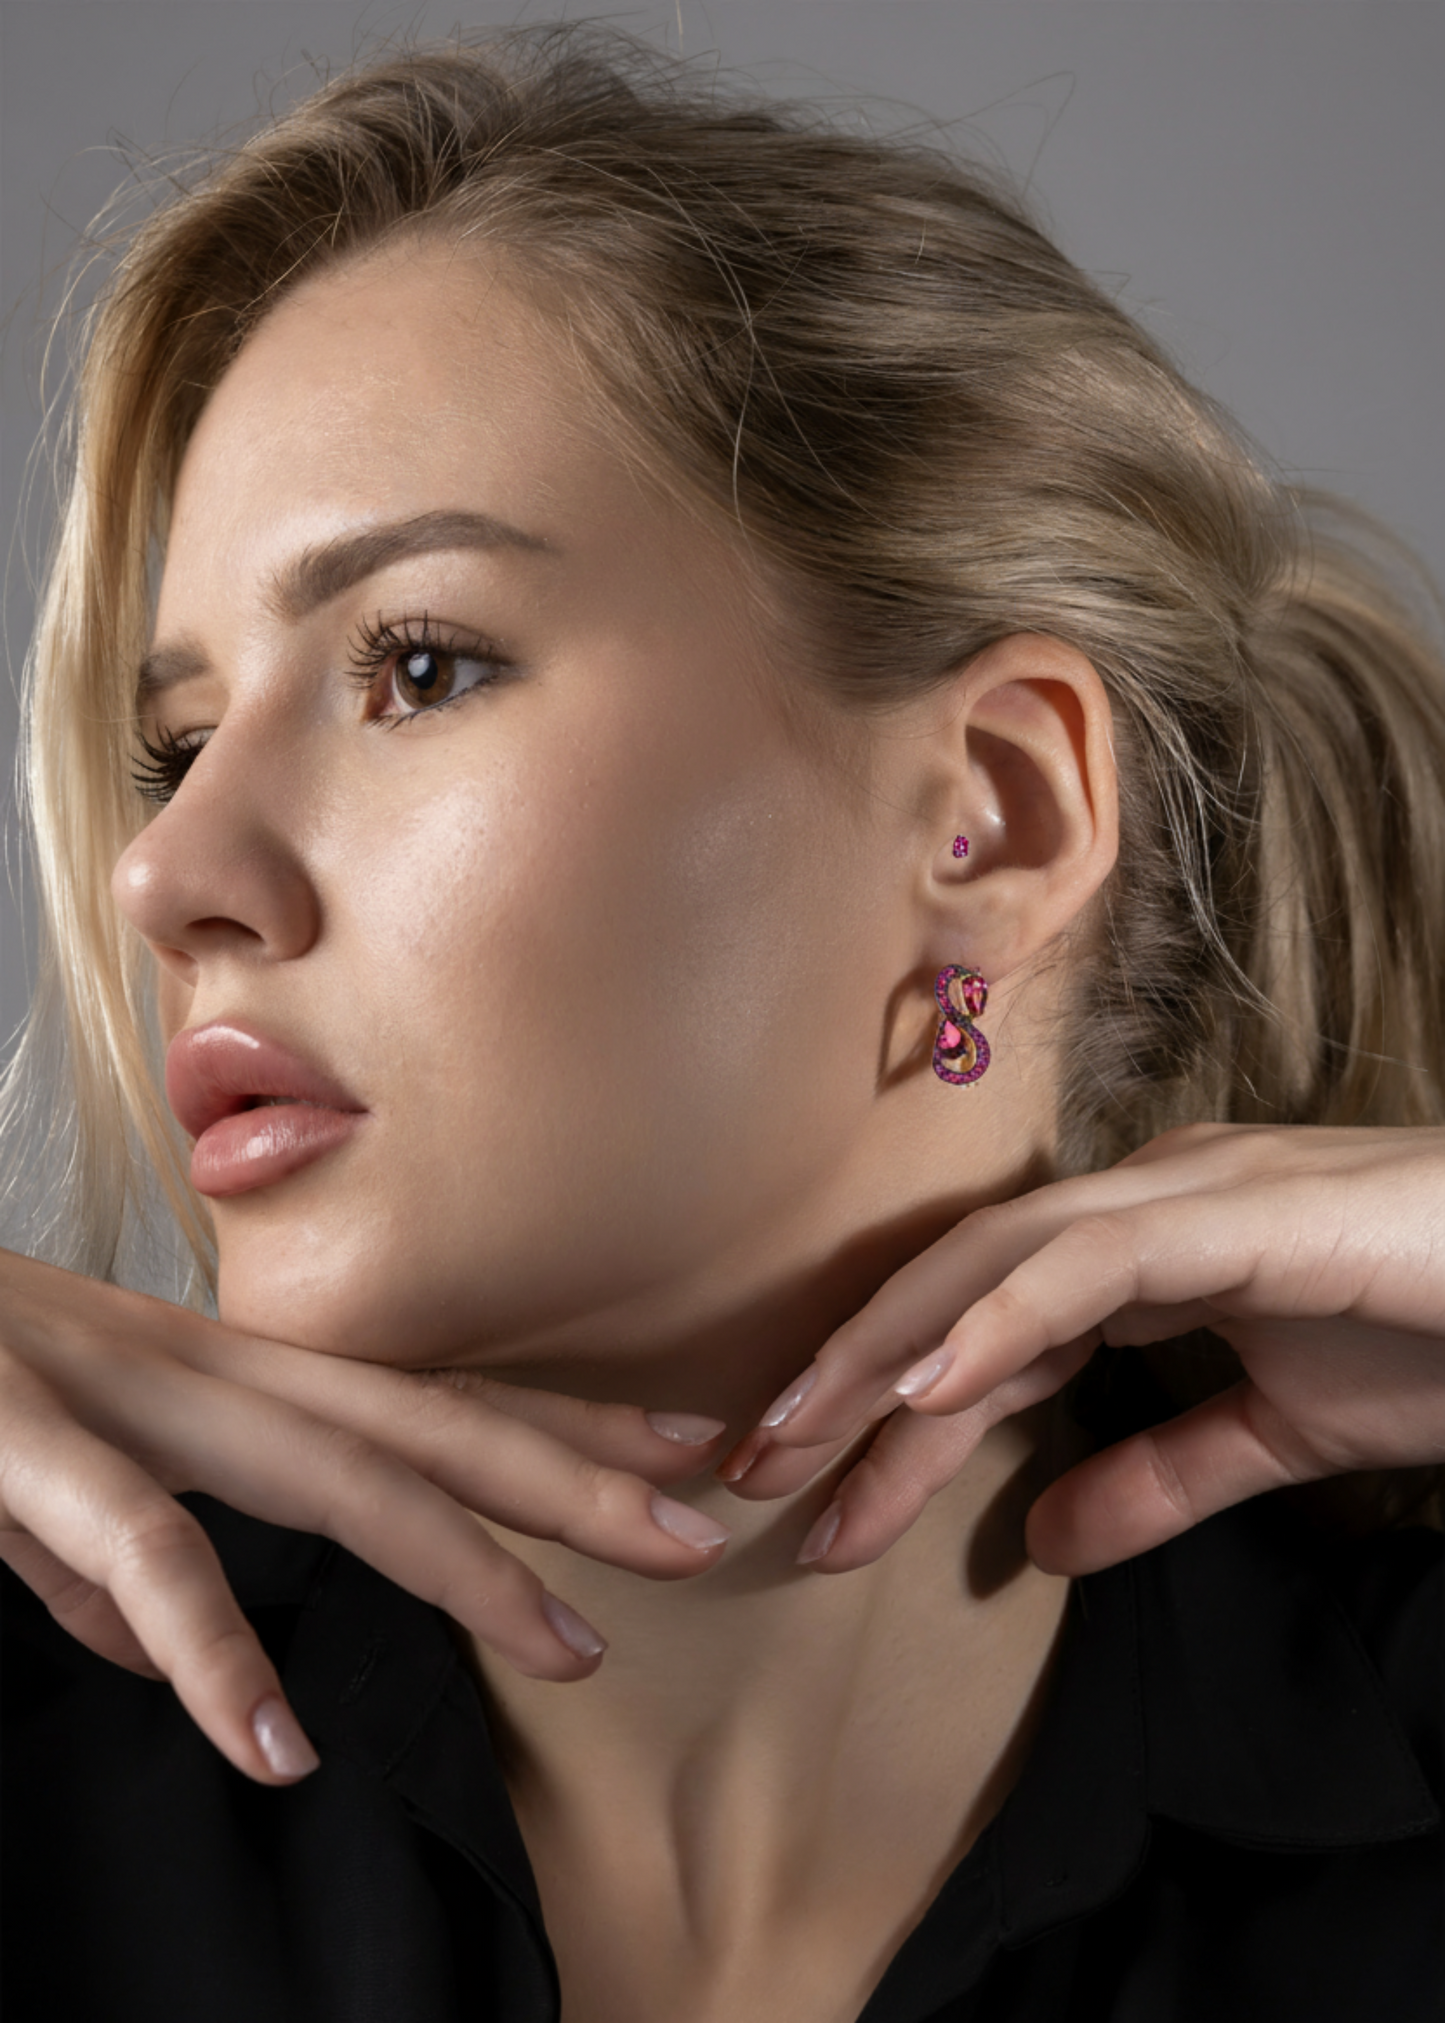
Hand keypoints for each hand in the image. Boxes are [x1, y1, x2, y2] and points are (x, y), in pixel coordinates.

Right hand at [0, 1247, 728, 1783]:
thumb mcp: (39, 1479)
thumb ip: (112, 1564)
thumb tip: (179, 1659)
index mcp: (215, 1369)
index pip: (420, 1393)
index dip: (555, 1422)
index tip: (680, 1445)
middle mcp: (199, 1365)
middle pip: (420, 1422)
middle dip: (570, 1478)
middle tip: (700, 1529)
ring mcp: (120, 1394)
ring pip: (327, 1472)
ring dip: (460, 1562)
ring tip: (568, 1650)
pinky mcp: (26, 1444)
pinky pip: (142, 1553)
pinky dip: (215, 1651)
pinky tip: (279, 1743)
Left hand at [720, 1125, 1444, 1574]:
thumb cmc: (1442, 1334)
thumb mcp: (1279, 1436)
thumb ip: (1161, 1477)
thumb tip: (1041, 1543)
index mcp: (1147, 1246)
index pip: (984, 1332)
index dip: (888, 1416)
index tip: (813, 1504)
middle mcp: (1144, 1200)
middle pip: (959, 1290)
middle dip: (850, 1378)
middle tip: (754, 1471)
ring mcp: (1187, 1191)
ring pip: (996, 1260)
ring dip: (891, 1348)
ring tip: (800, 1436)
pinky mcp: (1240, 1209)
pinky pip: (1091, 1260)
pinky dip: (1000, 1321)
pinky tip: (927, 1386)